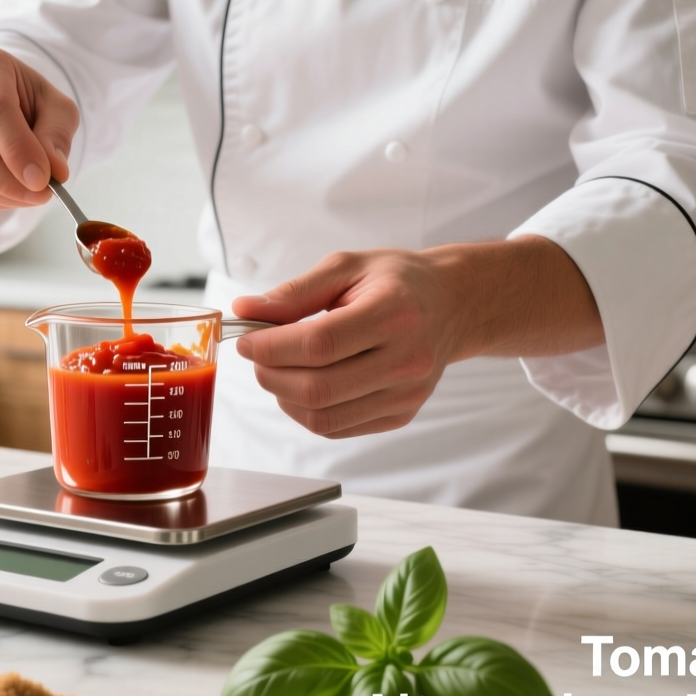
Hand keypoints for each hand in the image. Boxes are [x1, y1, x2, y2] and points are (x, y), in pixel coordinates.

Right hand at [0, 45, 79, 210]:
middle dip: (6, 179)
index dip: (17, 149)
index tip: (42, 179)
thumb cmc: (29, 102)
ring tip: (29, 193)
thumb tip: (55, 171)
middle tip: (40, 194)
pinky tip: (8, 194)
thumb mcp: (56, 108)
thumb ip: (57, 135)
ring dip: (0, 194)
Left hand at [230, 238, 602, 438]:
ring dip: (284, 397)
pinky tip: (303, 384)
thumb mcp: (346, 268)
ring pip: (323, 417)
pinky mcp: (402, 414)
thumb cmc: (396, 282)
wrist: (451, 305)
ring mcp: (407, 394)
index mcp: (394, 313)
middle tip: (256, 355)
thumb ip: (294, 292)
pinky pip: (337, 428)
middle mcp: (406, 359)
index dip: (270, 346)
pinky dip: (306, 411)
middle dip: (270, 374)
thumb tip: (244, 311)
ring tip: (278, 369)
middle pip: (318, 387)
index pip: (319, 344)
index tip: (246, 338)